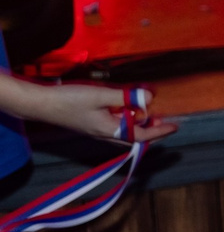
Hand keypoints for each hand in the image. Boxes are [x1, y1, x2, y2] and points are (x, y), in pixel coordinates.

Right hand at [7, 79, 176, 142]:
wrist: (40, 104)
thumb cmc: (69, 100)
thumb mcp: (102, 96)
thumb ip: (127, 97)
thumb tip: (150, 100)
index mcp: (110, 130)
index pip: (141, 135)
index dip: (159, 131)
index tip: (175, 126)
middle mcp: (105, 133)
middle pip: (134, 135)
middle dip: (151, 128)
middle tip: (164, 119)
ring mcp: (97, 128)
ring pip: (124, 129)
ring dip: (138, 121)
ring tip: (149, 111)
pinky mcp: (90, 122)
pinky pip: (114, 123)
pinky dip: (125, 116)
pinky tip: (126, 106)